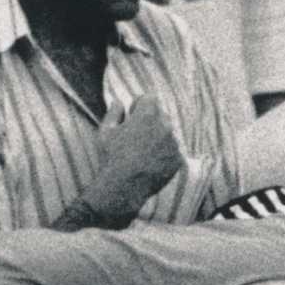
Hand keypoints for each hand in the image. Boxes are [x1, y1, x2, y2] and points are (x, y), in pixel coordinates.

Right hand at [89, 96, 183, 218]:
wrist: (125, 186)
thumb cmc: (111, 156)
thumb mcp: (106, 130)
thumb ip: (114, 112)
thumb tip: (118, 101)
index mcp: (148, 115)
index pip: (150, 98)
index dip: (139, 105)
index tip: (132, 115)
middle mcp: (165, 127)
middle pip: (161, 115)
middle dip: (150, 120)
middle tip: (136, 134)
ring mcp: (174, 144)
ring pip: (168, 133)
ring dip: (158, 137)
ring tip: (142, 151)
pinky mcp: (178, 160)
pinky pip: (173, 150)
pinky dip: (164, 153)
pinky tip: (150, 162)